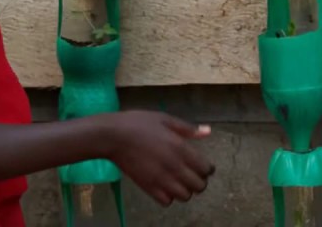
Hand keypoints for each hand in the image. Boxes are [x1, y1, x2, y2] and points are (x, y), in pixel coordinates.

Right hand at [97, 110, 214, 205]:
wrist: (113, 136)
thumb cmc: (139, 123)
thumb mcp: (165, 119)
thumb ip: (187, 129)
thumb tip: (208, 132)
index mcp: (181, 148)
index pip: (206, 169)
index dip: (207, 168)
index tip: (203, 165)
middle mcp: (175, 167)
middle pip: (199, 186)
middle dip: (200, 181)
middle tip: (193, 174)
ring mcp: (161, 179)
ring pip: (185, 196)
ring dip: (186, 190)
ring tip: (179, 181)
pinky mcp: (148, 188)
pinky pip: (167, 202)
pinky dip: (170, 197)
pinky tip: (166, 186)